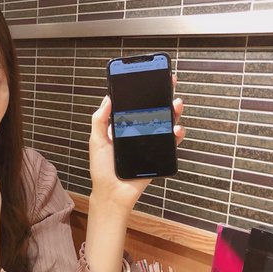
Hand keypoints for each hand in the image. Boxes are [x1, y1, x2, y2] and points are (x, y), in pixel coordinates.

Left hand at [89, 77, 184, 211]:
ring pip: (165, 123)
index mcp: (122, 126)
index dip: (142, 91)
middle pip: (154, 110)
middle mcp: (138, 132)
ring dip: (173, 112)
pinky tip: (176, 129)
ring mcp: (150, 143)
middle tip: (170, 84)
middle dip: (163, 96)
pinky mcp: (159, 155)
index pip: (135, 105)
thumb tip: (107, 97)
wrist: (112, 194)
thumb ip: (100, 120)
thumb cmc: (102, 170)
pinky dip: (176, 134)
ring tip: (175, 105)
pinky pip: (171, 142)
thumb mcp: (96, 141)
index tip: (149, 77)